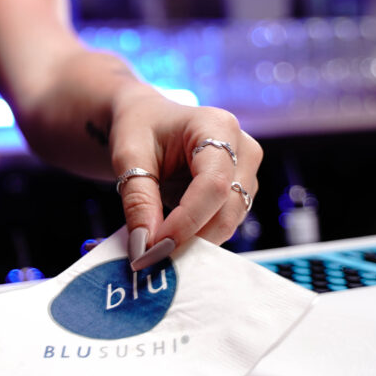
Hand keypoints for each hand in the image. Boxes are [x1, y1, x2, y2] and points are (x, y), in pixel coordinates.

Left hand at [109, 90, 261, 268]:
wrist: (147, 119)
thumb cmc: (139, 127)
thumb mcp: (128, 156)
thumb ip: (138, 200)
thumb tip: (145, 247)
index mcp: (218, 125)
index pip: (214, 184)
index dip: (188, 220)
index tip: (156, 246)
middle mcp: (243, 148)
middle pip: (229, 207)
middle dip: (191, 237)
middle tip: (152, 256)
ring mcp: (247, 171)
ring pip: (229, 221)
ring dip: (194, 239)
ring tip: (156, 244)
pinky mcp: (241, 191)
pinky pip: (224, 222)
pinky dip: (198, 235)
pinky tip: (170, 234)